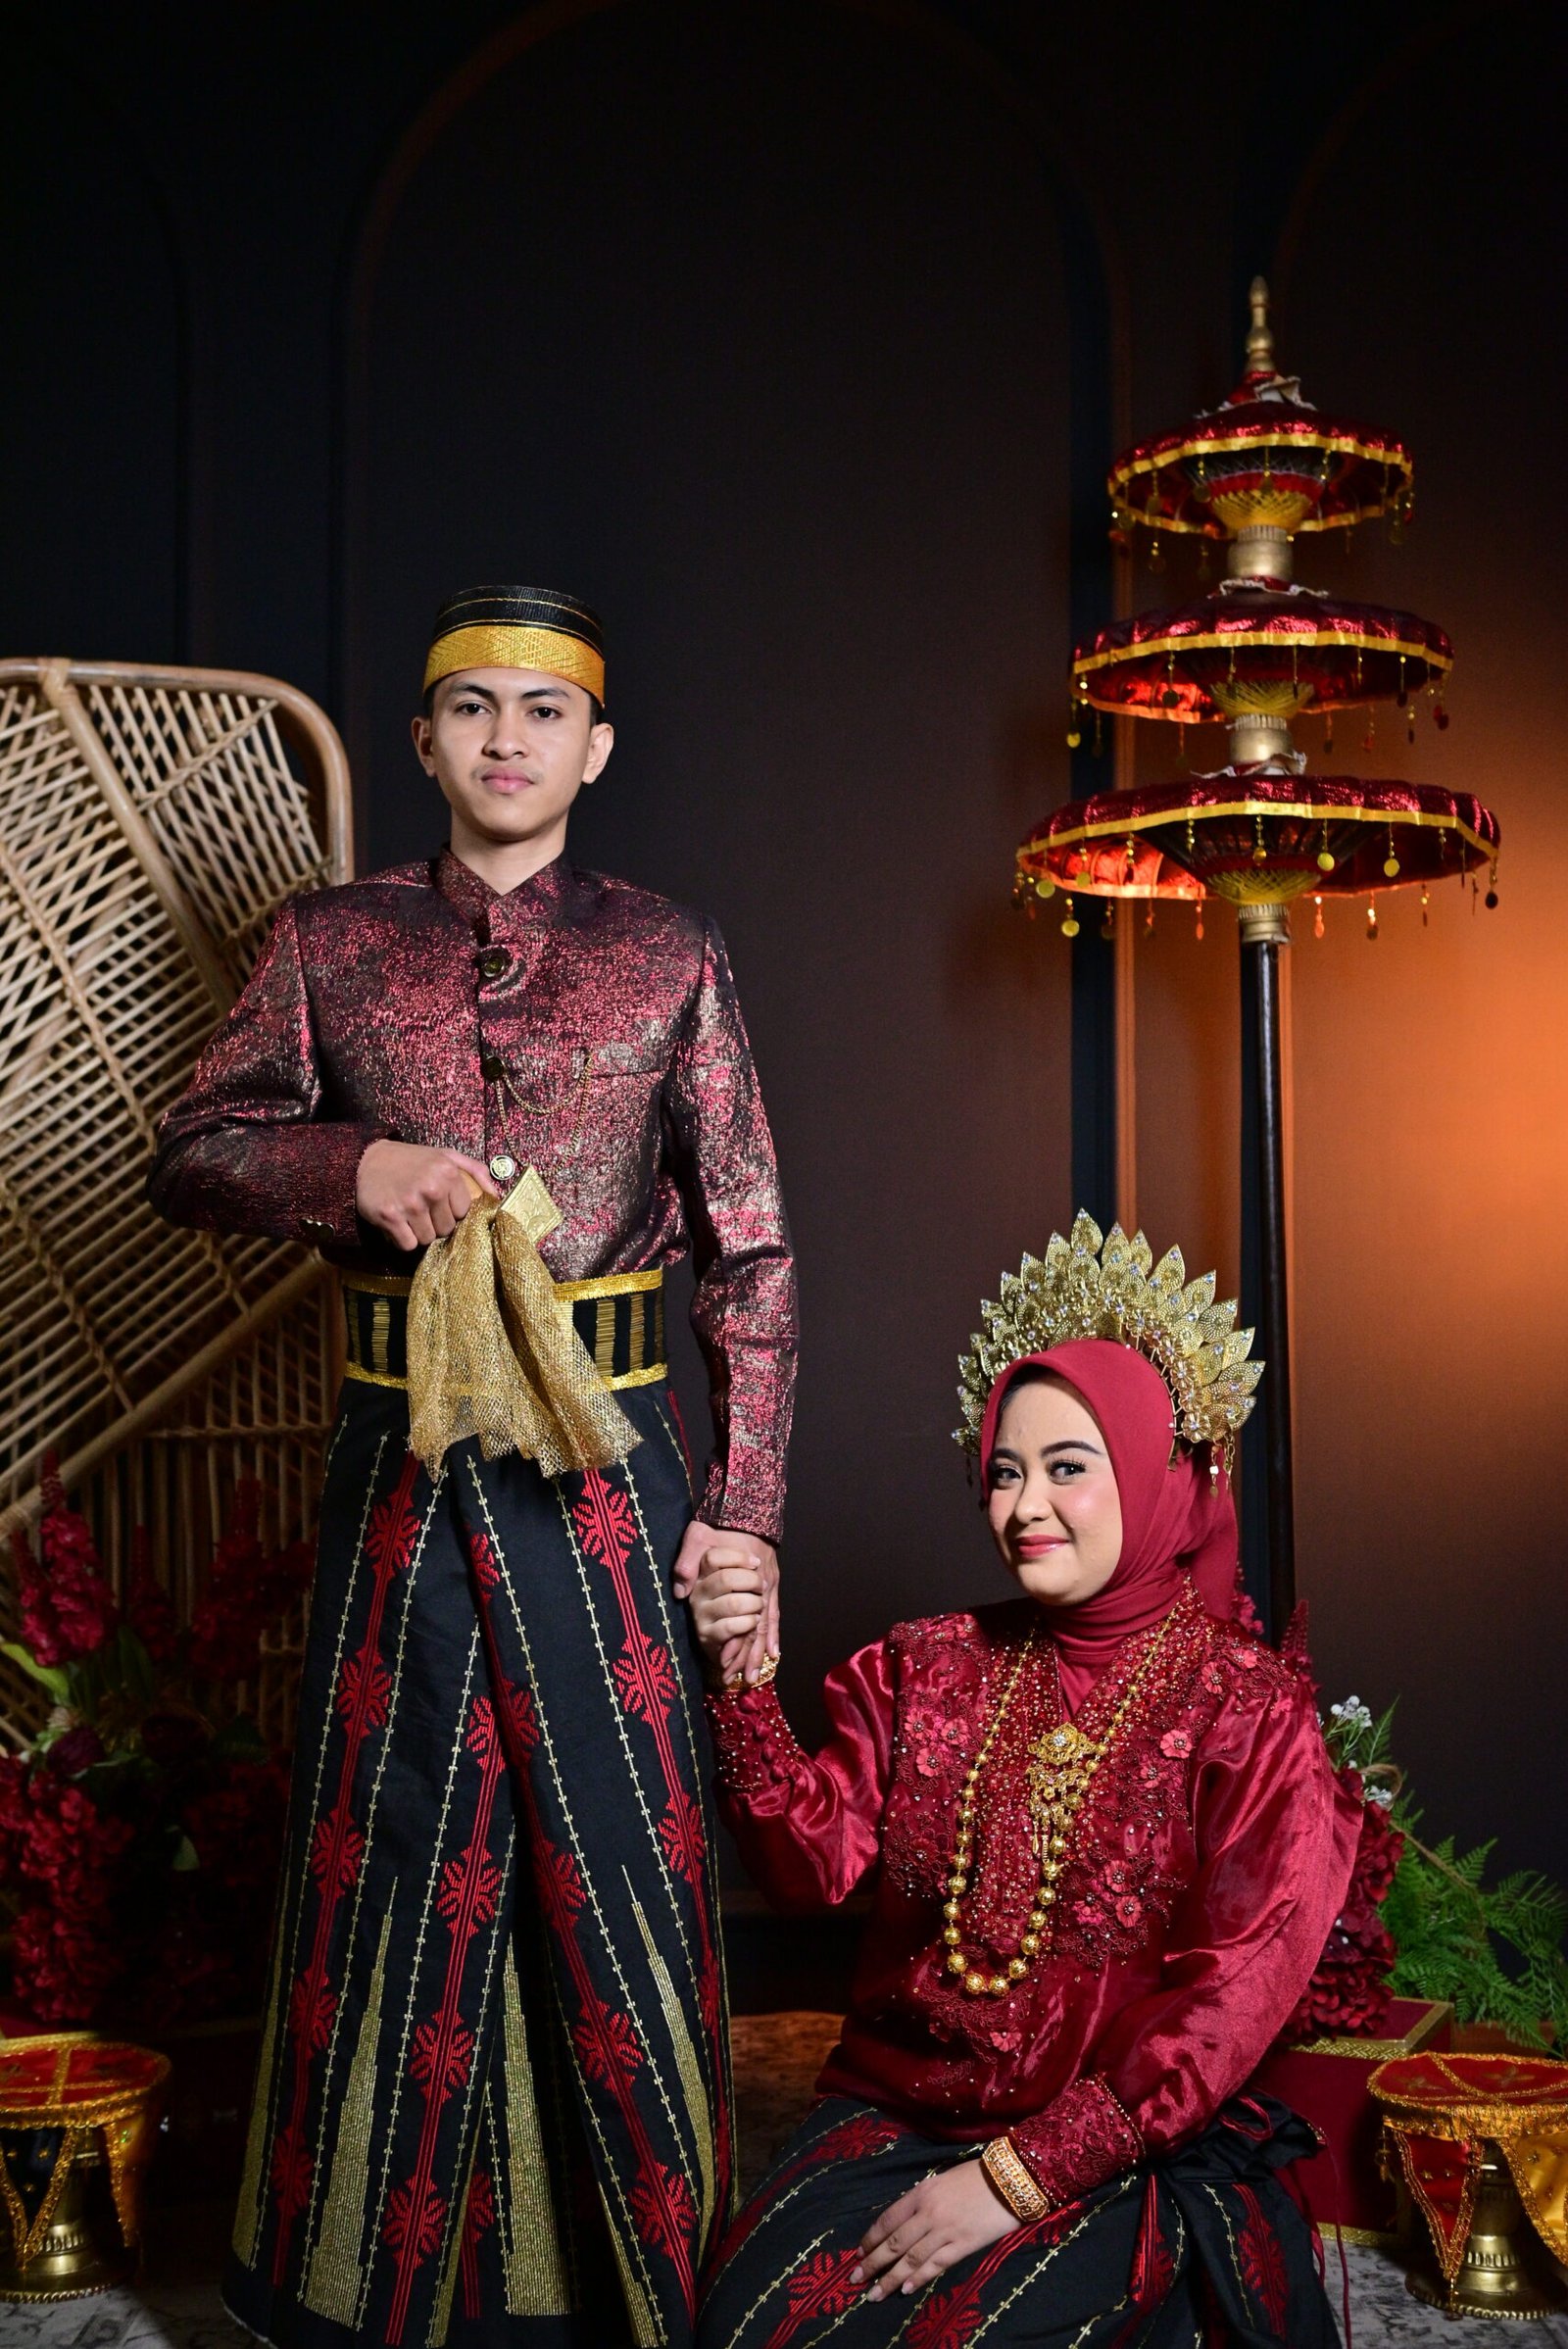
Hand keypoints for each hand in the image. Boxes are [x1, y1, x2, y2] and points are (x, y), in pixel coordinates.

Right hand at [355, 1140, 497, 1251]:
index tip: (439, 1203)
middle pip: (446, 1229)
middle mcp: (431, 1188)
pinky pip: (407, 1245)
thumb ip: (476, 1172)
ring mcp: (410, 1203)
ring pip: (428, 1239)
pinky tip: (398, 1222)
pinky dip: (403, 1238)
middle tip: (422, 1209)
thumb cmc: (413, 1160)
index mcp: (448, 1173)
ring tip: (409, 1215)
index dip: (452, 1211)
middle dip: (436, 1223)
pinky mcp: (389, 1216)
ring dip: (419, 1232)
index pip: (463, 1213)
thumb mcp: (447, 1156)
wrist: (368, 1159)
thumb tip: (497, 1196)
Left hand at [673, 1520, 777, 1681]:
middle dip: (747, 1656)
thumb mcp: (697, 1536)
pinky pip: (775, 1614)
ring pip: (766, 1625)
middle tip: (742, 1681)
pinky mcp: (772, 1583)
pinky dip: (774, 1634)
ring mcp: (768, 1586)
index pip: (738, 1618)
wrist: (745, 1507)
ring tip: (754, 1676)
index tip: (724, 1664)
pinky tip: (774, 1653)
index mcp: (740, 1578)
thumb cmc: (718, 1523)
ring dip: (759, 1652)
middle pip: (755, 1628)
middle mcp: (759, 1586)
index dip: (733, 1642)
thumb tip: (679, 1590)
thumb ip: (687, 1562)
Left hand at [852, 2159, 1013, 2299]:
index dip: (871, 2239)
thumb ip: (921, 2201)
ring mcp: (945, 2231)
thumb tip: (902, 2224)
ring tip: (874, 2294)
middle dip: (873, 2263)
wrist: (1008, 2180)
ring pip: (911, 2259)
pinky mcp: (964, 2245)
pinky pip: (936, 2265)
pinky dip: (919, 2278)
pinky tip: (906, 2290)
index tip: (859, 2254)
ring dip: (891, 2279)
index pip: (887, 2220)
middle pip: (895, 2243)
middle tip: (855, 2279)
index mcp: (920, 2193)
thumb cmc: (974, 2176)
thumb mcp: (940, 2181)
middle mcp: (928, 2213)